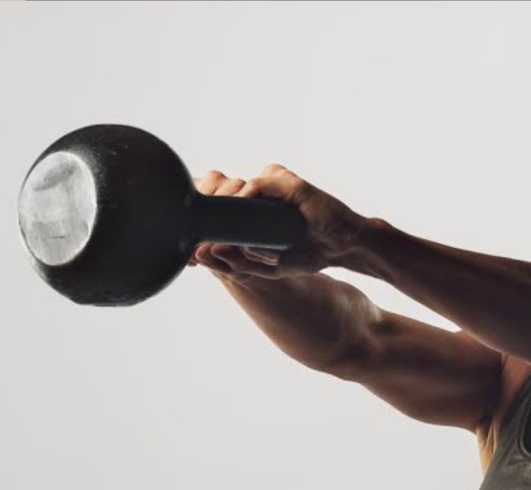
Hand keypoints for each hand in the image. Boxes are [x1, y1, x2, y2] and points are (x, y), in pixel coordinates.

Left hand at [189, 164, 373, 279]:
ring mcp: (273, 186)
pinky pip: (259, 184)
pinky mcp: (289, 182)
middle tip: (193, 236)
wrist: (342, 246)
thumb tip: (206, 254)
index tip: (188, 243)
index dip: (199, 218)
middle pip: (217, 190)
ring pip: (234, 186)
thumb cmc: (309, 253)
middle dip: (203, 211)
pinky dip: (245, 197)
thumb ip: (238, 263)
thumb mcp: (267, 267)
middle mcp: (259, 193)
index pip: (215, 203)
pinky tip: (239, 213)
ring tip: (211, 228)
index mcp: (251, 209)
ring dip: (221, 205)